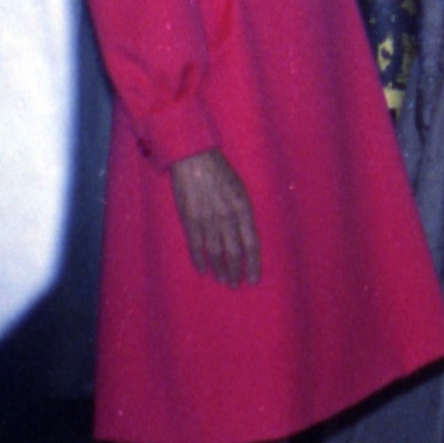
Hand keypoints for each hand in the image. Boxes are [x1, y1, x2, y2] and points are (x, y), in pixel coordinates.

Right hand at [170, 149, 260, 286]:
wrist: (194, 158)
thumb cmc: (220, 171)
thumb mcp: (240, 189)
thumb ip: (243, 211)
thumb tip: (246, 233)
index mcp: (243, 208)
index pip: (252, 244)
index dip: (253, 264)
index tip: (253, 279)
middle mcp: (228, 217)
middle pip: (234, 252)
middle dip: (235, 271)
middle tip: (235, 284)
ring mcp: (208, 220)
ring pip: (216, 253)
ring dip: (219, 270)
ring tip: (223, 280)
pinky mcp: (190, 220)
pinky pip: (196, 246)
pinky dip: (199, 260)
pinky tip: (203, 270)